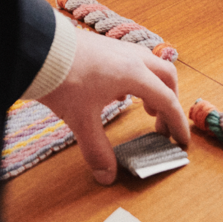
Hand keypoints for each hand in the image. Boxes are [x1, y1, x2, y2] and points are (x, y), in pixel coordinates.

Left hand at [39, 30, 187, 185]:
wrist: (42, 49)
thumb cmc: (64, 79)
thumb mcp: (81, 119)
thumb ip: (96, 149)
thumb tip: (107, 176)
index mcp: (135, 74)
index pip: (166, 100)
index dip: (176, 122)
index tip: (181, 139)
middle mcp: (134, 58)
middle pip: (167, 76)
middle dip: (170, 101)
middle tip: (162, 124)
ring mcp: (121, 48)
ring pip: (152, 65)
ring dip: (156, 87)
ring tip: (146, 108)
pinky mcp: (108, 45)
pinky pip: (136, 60)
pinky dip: (139, 78)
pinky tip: (121, 92)